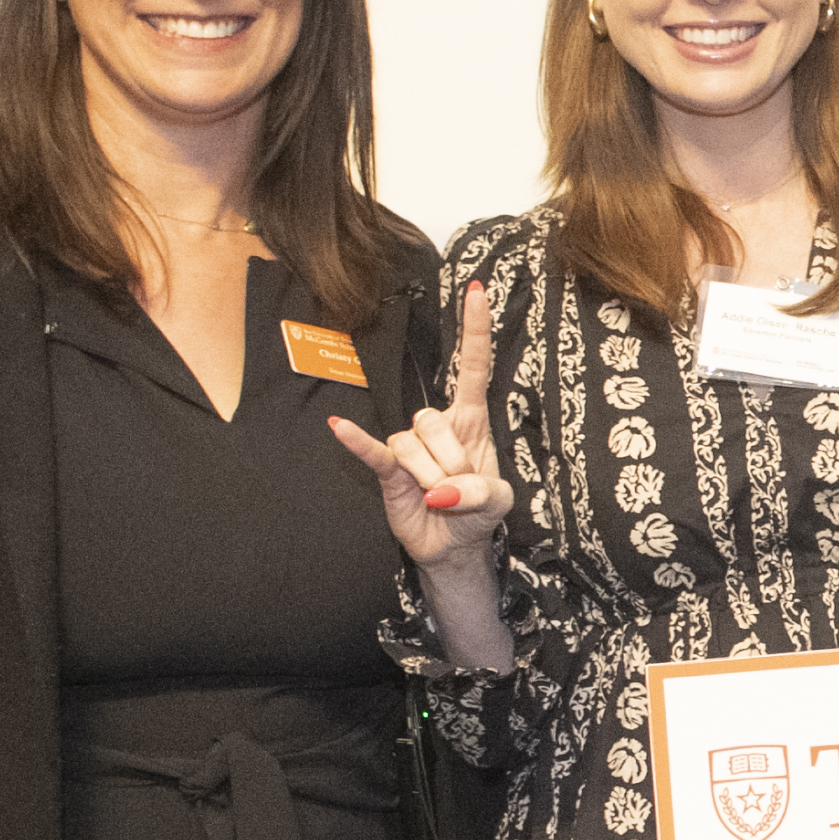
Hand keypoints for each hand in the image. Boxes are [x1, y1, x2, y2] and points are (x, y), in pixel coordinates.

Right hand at [332, 281, 507, 579]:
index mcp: (471, 421)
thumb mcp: (499, 503)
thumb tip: (443, 490)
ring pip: (411, 443)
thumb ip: (483, 492)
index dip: (475, 331)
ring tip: (439, 498)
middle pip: (434, 421)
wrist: (453, 548)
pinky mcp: (388, 470)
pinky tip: (339, 427)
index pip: (473, 368)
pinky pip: (374, 451)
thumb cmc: (478, 514)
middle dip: (452, 461)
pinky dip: (357, 441)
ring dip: (430, 476)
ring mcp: (410, 446)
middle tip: (461, 489)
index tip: (477, 292)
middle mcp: (438, 426)